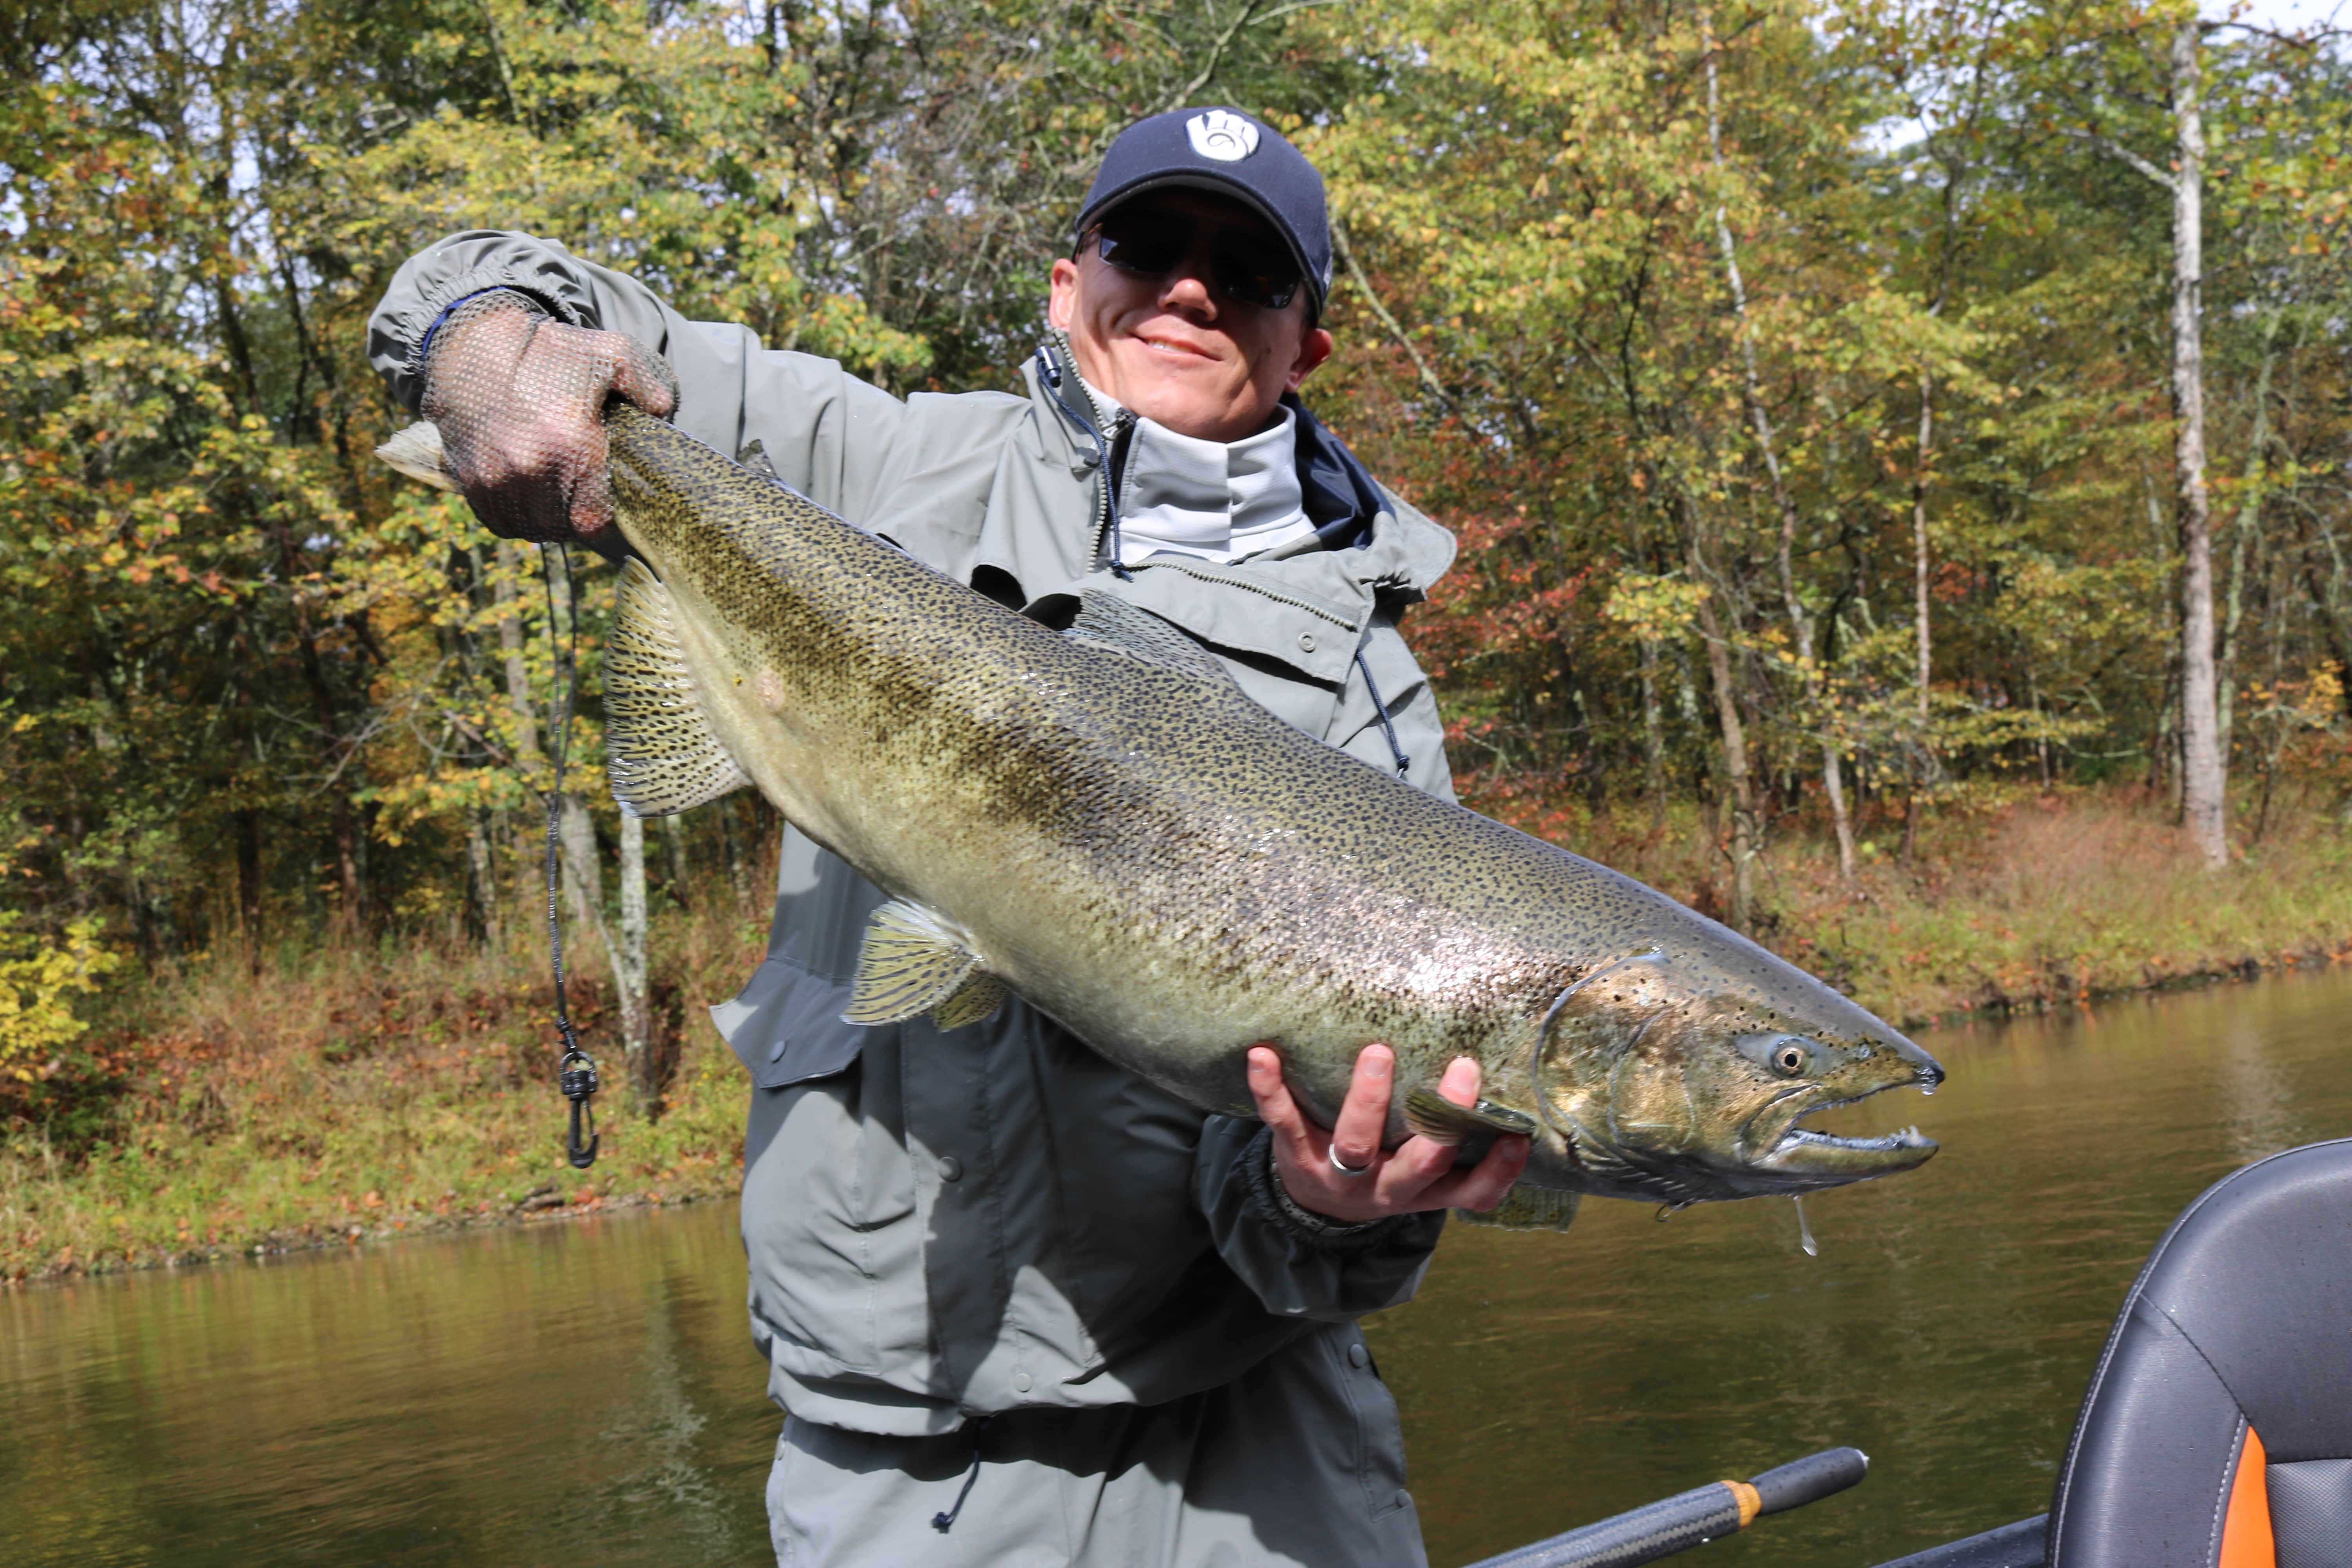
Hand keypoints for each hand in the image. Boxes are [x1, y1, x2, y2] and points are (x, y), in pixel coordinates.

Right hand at [420, 292, 678, 543]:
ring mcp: (494, 481)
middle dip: (580, 513)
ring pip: (535, 528)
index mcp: (569, 444)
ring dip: (551, 517)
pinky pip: (503, 523)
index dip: (607, 513)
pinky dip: (519, 515)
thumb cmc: (549, 352)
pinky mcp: (470, 483)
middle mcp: (528, 469)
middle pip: (567, 528)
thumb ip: (649, 386)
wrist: (473, 344)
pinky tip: (530, 490)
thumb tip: (665, 418)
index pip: (598, 519)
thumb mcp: (610, 353)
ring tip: (558, 488)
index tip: (608, 494)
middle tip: (584, 488)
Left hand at [1246, 1043, 1528, 1224]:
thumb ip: (1454, 1137)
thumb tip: (1500, 1076)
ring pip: (1357, 1145)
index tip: (1517, 1135)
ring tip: (1378, 1053)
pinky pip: (1282, 1121)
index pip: (1471, 1193)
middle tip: (1463, 1069)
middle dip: (1442, 1121)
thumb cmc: (1384, 1165)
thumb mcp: (1420, 1169)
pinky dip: (1271, 1089)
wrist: (1313, 1201)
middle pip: (1420, 1164)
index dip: (1497, 1172)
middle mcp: (1385, 1188)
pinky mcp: (1295, 1153)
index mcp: (1424, 1191)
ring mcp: (1338, 1174)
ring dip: (1369, 1099)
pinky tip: (1263, 1056)